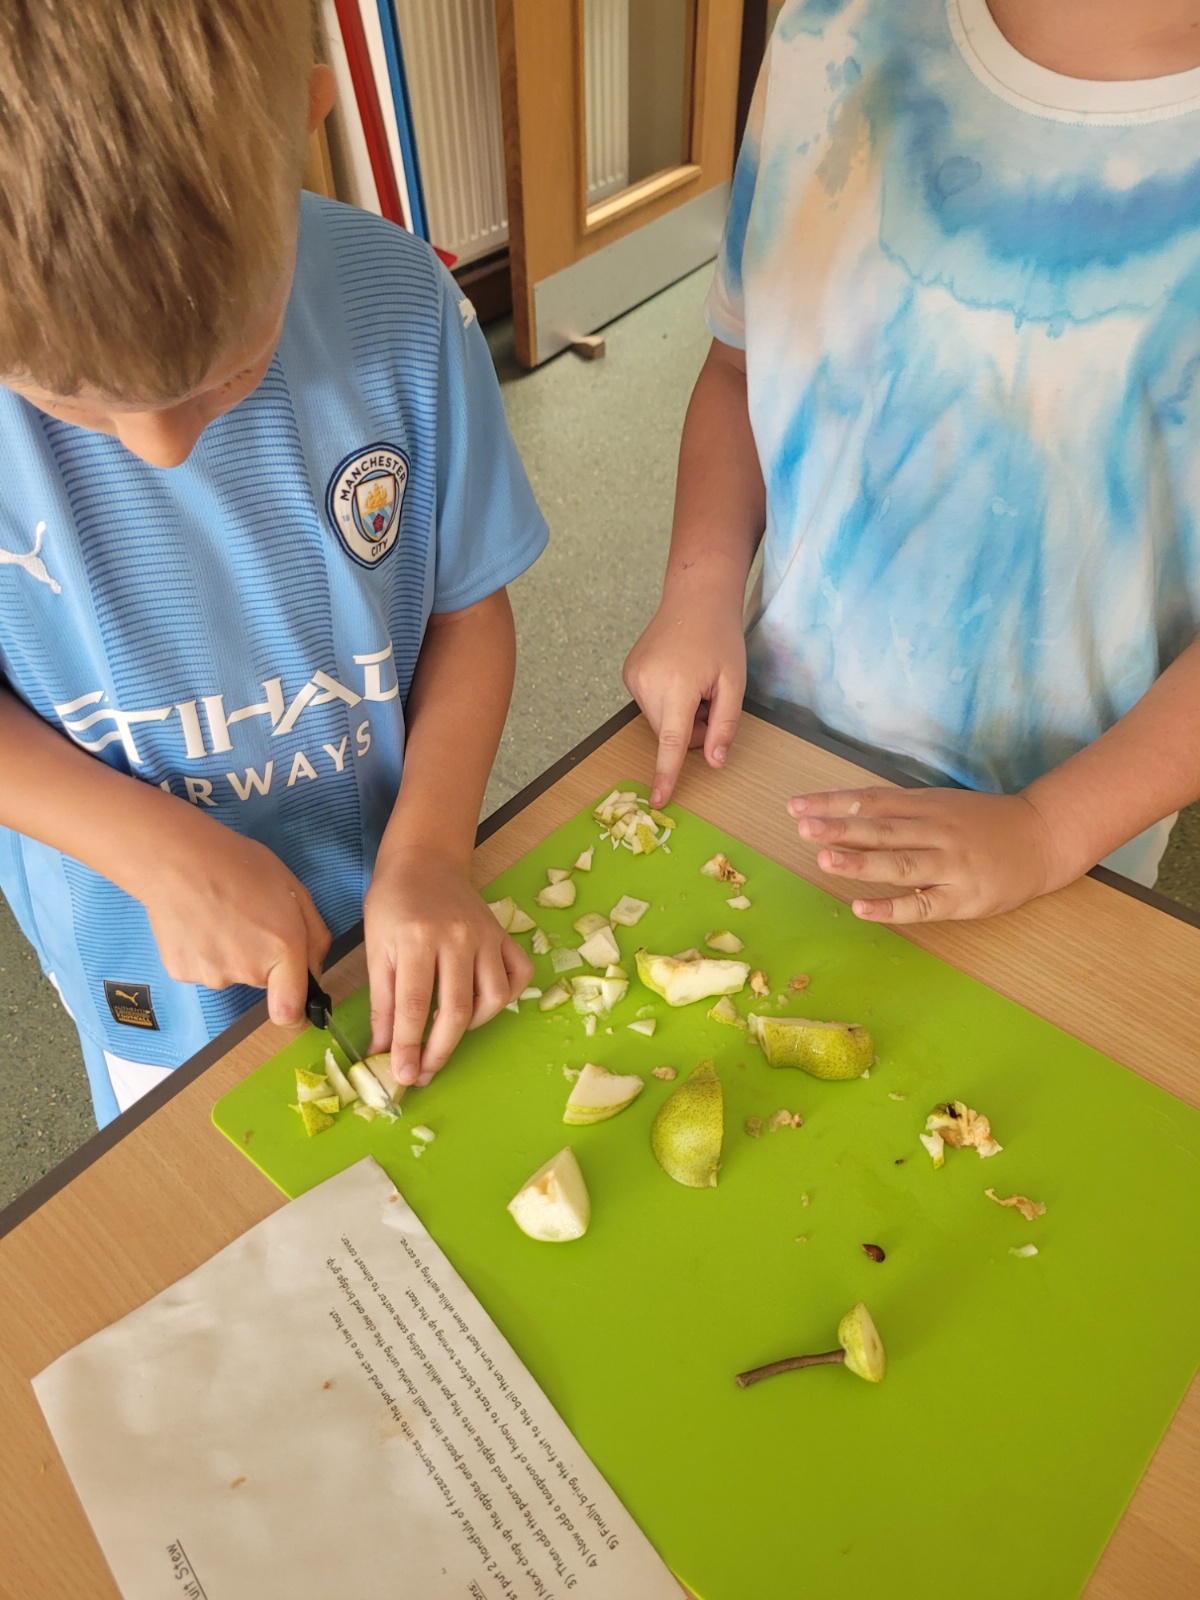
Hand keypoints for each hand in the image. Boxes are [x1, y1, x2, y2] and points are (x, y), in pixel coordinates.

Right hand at [140, 824, 330, 1024]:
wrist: (177, 859)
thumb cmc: (240, 865)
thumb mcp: (294, 889)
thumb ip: (314, 934)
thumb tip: (314, 967)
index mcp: (284, 950)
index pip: (291, 1013)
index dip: (295, 1010)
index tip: (293, 996)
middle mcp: (249, 972)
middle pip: (262, 981)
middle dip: (263, 959)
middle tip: (247, 919)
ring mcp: (213, 976)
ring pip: (231, 973)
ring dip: (230, 954)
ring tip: (218, 916)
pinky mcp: (182, 972)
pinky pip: (202, 968)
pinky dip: (202, 951)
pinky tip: (197, 922)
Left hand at [363, 847, 532, 1088]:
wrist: (424, 861)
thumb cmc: (392, 904)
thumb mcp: (376, 950)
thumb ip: (382, 1003)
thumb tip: (382, 1051)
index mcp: (417, 939)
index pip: (415, 1006)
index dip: (408, 1047)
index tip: (402, 1076)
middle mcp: (457, 938)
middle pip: (456, 1011)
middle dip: (438, 1052)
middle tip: (422, 1074)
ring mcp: (486, 936)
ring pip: (492, 999)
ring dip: (470, 1029)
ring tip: (446, 1035)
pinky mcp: (503, 935)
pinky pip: (518, 976)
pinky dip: (505, 998)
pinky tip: (480, 1005)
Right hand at [623, 595, 746, 806]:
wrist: (695, 598)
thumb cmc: (719, 638)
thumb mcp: (734, 683)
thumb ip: (725, 725)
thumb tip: (714, 762)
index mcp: (677, 685)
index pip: (671, 742)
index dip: (666, 774)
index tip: (658, 800)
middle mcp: (647, 682)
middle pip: (668, 734)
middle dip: (691, 731)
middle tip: (711, 703)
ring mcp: (633, 677)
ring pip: (658, 722)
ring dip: (679, 716)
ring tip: (695, 684)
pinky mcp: (629, 673)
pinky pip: (650, 705)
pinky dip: (667, 702)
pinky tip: (679, 677)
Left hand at [788, 786, 1068, 922]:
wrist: (1045, 838)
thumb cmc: (983, 824)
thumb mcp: (942, 805)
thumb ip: (898, 811)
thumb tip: (842, 813)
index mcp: (927, 806)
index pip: (873, 801)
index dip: (834, 803)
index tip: (797, 806)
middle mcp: (936, 832)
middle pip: (883, 829)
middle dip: (841, 828)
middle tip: (804, 827)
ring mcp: (951, 866)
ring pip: (901, 864)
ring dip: (861, 862)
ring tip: (824, 860)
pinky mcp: (963, 899)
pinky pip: (922, 905)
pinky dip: (891, 906)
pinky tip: (861, 907)